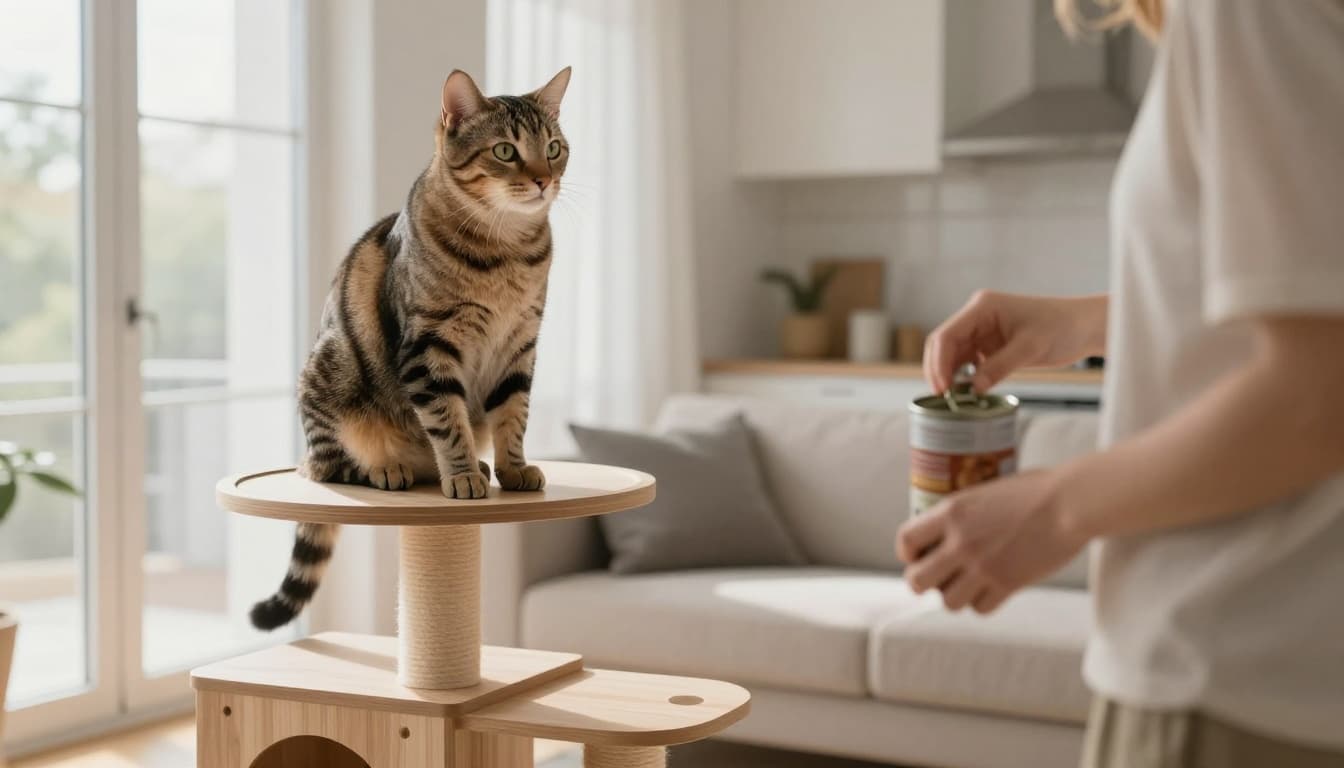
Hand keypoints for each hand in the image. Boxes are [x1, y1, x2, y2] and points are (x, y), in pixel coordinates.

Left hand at [896, 470, 1086, 613]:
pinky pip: (980, 609)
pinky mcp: (1007, 584)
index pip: (905, 540)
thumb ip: (964, 512)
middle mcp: (960, 542)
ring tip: (968, 584)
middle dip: (924, 582)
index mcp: (951, 511)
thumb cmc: (1036, 490)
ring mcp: (982, 566)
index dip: (907, 553)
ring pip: (948, 601)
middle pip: (917, 580)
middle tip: (938, 577)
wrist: (1070, 503)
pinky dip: (983, 603)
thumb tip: (950, 527)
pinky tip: (992, 590)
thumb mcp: (987, 490)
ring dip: (956, 595)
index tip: (916, 556)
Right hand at [924, 291, 1106, 392]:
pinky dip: (964, 377)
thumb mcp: (1030, 348)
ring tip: (953, 400)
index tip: (942, 389)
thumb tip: (973, 390)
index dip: (939, 362)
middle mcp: (976, 316)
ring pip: (952, 355)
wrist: (1083, 326)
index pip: (947, 335)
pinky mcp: (990, 344)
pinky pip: (968, 362)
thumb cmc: (1062, 327)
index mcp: (982, 307)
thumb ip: (999, 367)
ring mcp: (982, 330)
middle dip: (939, 370)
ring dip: (950, 375)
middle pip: (943, 344)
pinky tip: (967, 393)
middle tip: (942, 398)